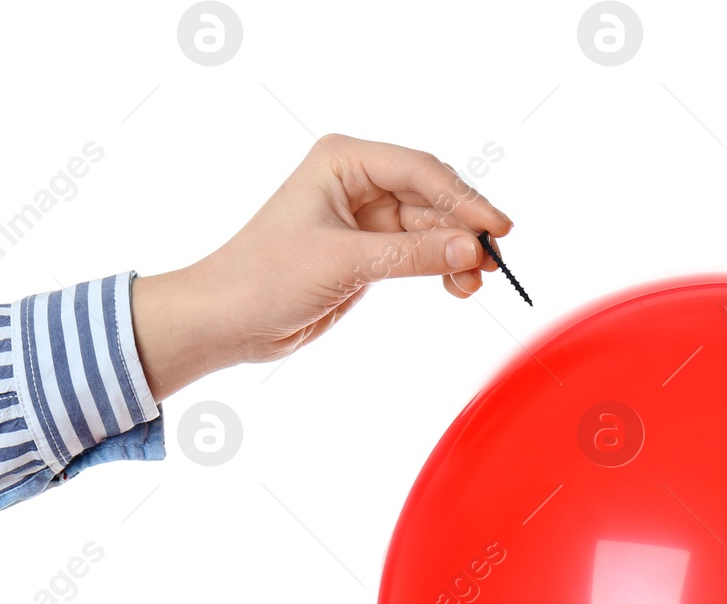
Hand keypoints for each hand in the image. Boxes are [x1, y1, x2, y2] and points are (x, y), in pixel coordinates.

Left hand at [129, 134, 514, 399]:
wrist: (228, 320)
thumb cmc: (266, 277)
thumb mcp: (345, 263)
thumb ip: (412, 255)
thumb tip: (470, 251)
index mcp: (344, 161)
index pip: (420, 171)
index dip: (464, 199)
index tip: (497, 229)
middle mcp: (356, 182)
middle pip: (432, 198)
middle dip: (464, 229)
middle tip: (494, 262)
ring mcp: (364, 218)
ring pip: (430, 229)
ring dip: (455, 254)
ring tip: (475, 283)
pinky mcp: (367, 253)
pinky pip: (417, 253)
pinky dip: (439, 268)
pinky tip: (457, 286)